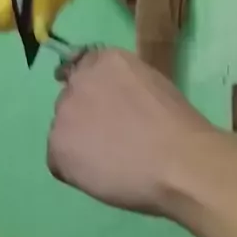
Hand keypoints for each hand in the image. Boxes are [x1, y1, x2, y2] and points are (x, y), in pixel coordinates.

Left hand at [47, 49, 211, 215]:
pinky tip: (100, 175)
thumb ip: (124, 87)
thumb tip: (115, 103)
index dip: (93, 93)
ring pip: (63, 131)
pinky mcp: (57, 147)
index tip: (104, 110)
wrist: (179, 162)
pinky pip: (59, 160)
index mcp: (105, 60)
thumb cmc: (179, 127)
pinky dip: (74, 170)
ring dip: (78, 143)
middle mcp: (78, 81)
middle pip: (71, 100)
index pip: (83, 69)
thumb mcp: (153, 86)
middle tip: (110, 139)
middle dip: (84, 117)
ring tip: (108, 162)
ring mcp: (64, 114)